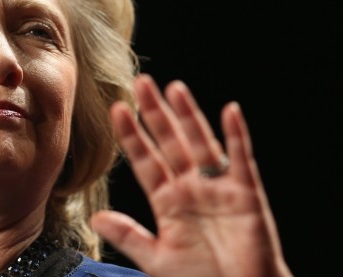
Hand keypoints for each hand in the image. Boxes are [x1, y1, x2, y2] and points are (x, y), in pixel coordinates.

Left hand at [91, 74, 292, 276]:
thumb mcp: (158, 259)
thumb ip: (129, 236)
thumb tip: (96, 218)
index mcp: (169, 202)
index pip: (146, 161)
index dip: (132, 136)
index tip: (117, 110)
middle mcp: (192, 188)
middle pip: (170, 142)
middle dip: (156, 113)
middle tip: (141, 83)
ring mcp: (219, 188)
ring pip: (201, 143)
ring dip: (189, 115)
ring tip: (174, 89)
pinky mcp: (246, 193)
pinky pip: (241, 159)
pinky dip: (237, 136)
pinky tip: (230, 111)